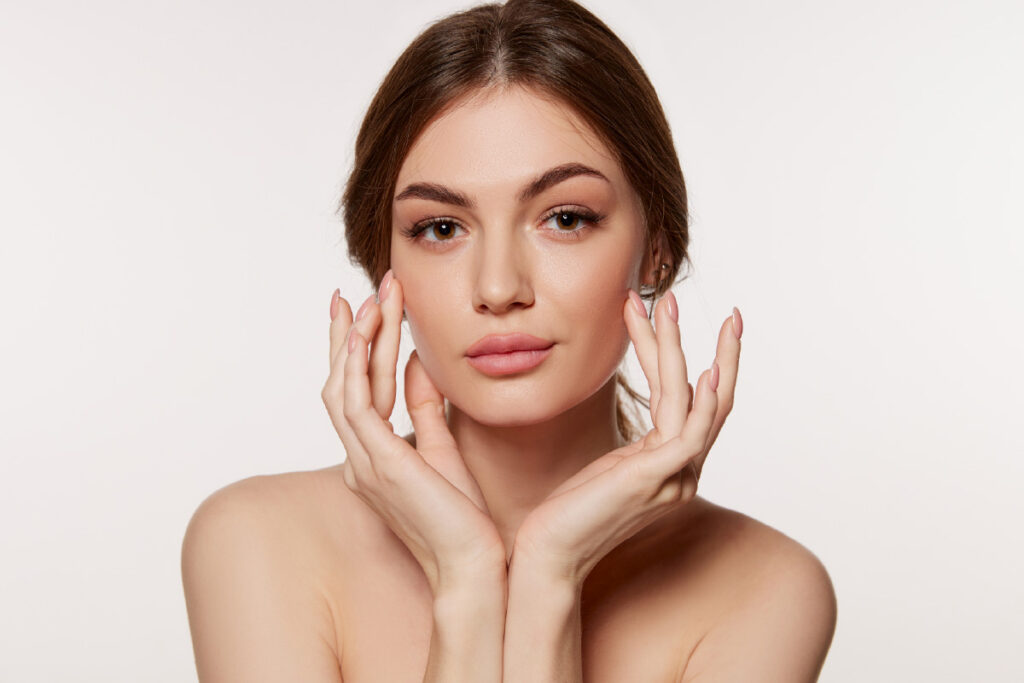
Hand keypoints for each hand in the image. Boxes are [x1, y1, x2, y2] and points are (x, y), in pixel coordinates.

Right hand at [321, 272, 505, 595]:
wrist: (475, 564)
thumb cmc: (464, 518)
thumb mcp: (442, 447)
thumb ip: (424, 405)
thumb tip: (418, 361)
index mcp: (373, 457)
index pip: (359, 391)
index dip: (360, 350)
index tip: (368, 310)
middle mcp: (359, 458)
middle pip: (343, 383)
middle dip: (350, 335)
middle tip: (358, 292)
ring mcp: (363, 461)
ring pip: (344, 386)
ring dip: (355, 339)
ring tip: (368, 297)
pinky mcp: (378, 463)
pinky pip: (356, 403)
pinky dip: (357, 364)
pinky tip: (366, 331)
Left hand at [510, 291, 742, 584]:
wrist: (548, 554)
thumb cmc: (569, 514)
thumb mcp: (606, 469)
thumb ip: (631, 448)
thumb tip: (635, 426)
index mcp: (670, 466)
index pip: (687, 400)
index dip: (681, 354)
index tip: (666, 314)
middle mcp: (682, 471)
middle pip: (710, 397)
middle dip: (715, 348)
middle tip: (712, 304)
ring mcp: (673, 477)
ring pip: (693, 400)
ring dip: (681, 347)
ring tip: (669, 304)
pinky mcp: (655, 480)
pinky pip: (690, 433)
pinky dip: (702, 401)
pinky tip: (704, 370)